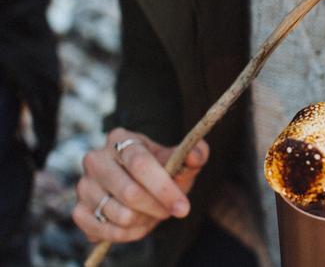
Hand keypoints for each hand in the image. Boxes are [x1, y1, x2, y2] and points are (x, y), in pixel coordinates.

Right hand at [72, 127, 208, 242]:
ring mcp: (84, 186)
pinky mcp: (78, 211)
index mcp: (120, 139)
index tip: (183, 207)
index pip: (140, 163)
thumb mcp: (180, 161)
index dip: (163, 188)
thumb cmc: (162, 170)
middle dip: (157, 207)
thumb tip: (196, 155)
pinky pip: (105, 231)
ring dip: (145, 221)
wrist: (140, 186)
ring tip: (154, 214)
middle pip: (129, 192)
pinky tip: (139, 224)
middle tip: (171, 211)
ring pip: (119, 215)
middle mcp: (96, 160)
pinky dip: (128, 234)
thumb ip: (194, 154)